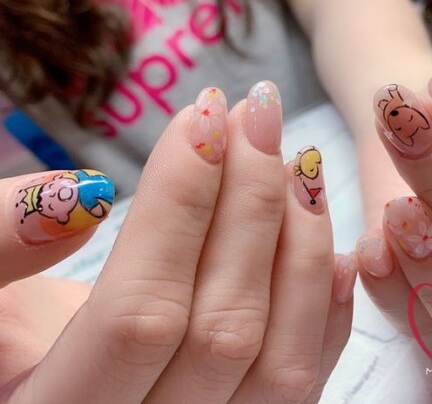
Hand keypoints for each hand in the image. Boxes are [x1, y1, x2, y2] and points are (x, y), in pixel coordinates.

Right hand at [0, 82, 354, 402]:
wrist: (59, 401)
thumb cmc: (10, 353)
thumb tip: (79, 198)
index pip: (141, 314)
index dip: (178, 206)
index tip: (202, 119)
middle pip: (225, 328)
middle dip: (250, 205)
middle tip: (259, 117)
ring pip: (283, 361)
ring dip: (301, 247)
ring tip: (299, 161)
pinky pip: (306, 387)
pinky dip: (329, 314)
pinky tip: (337, 248)